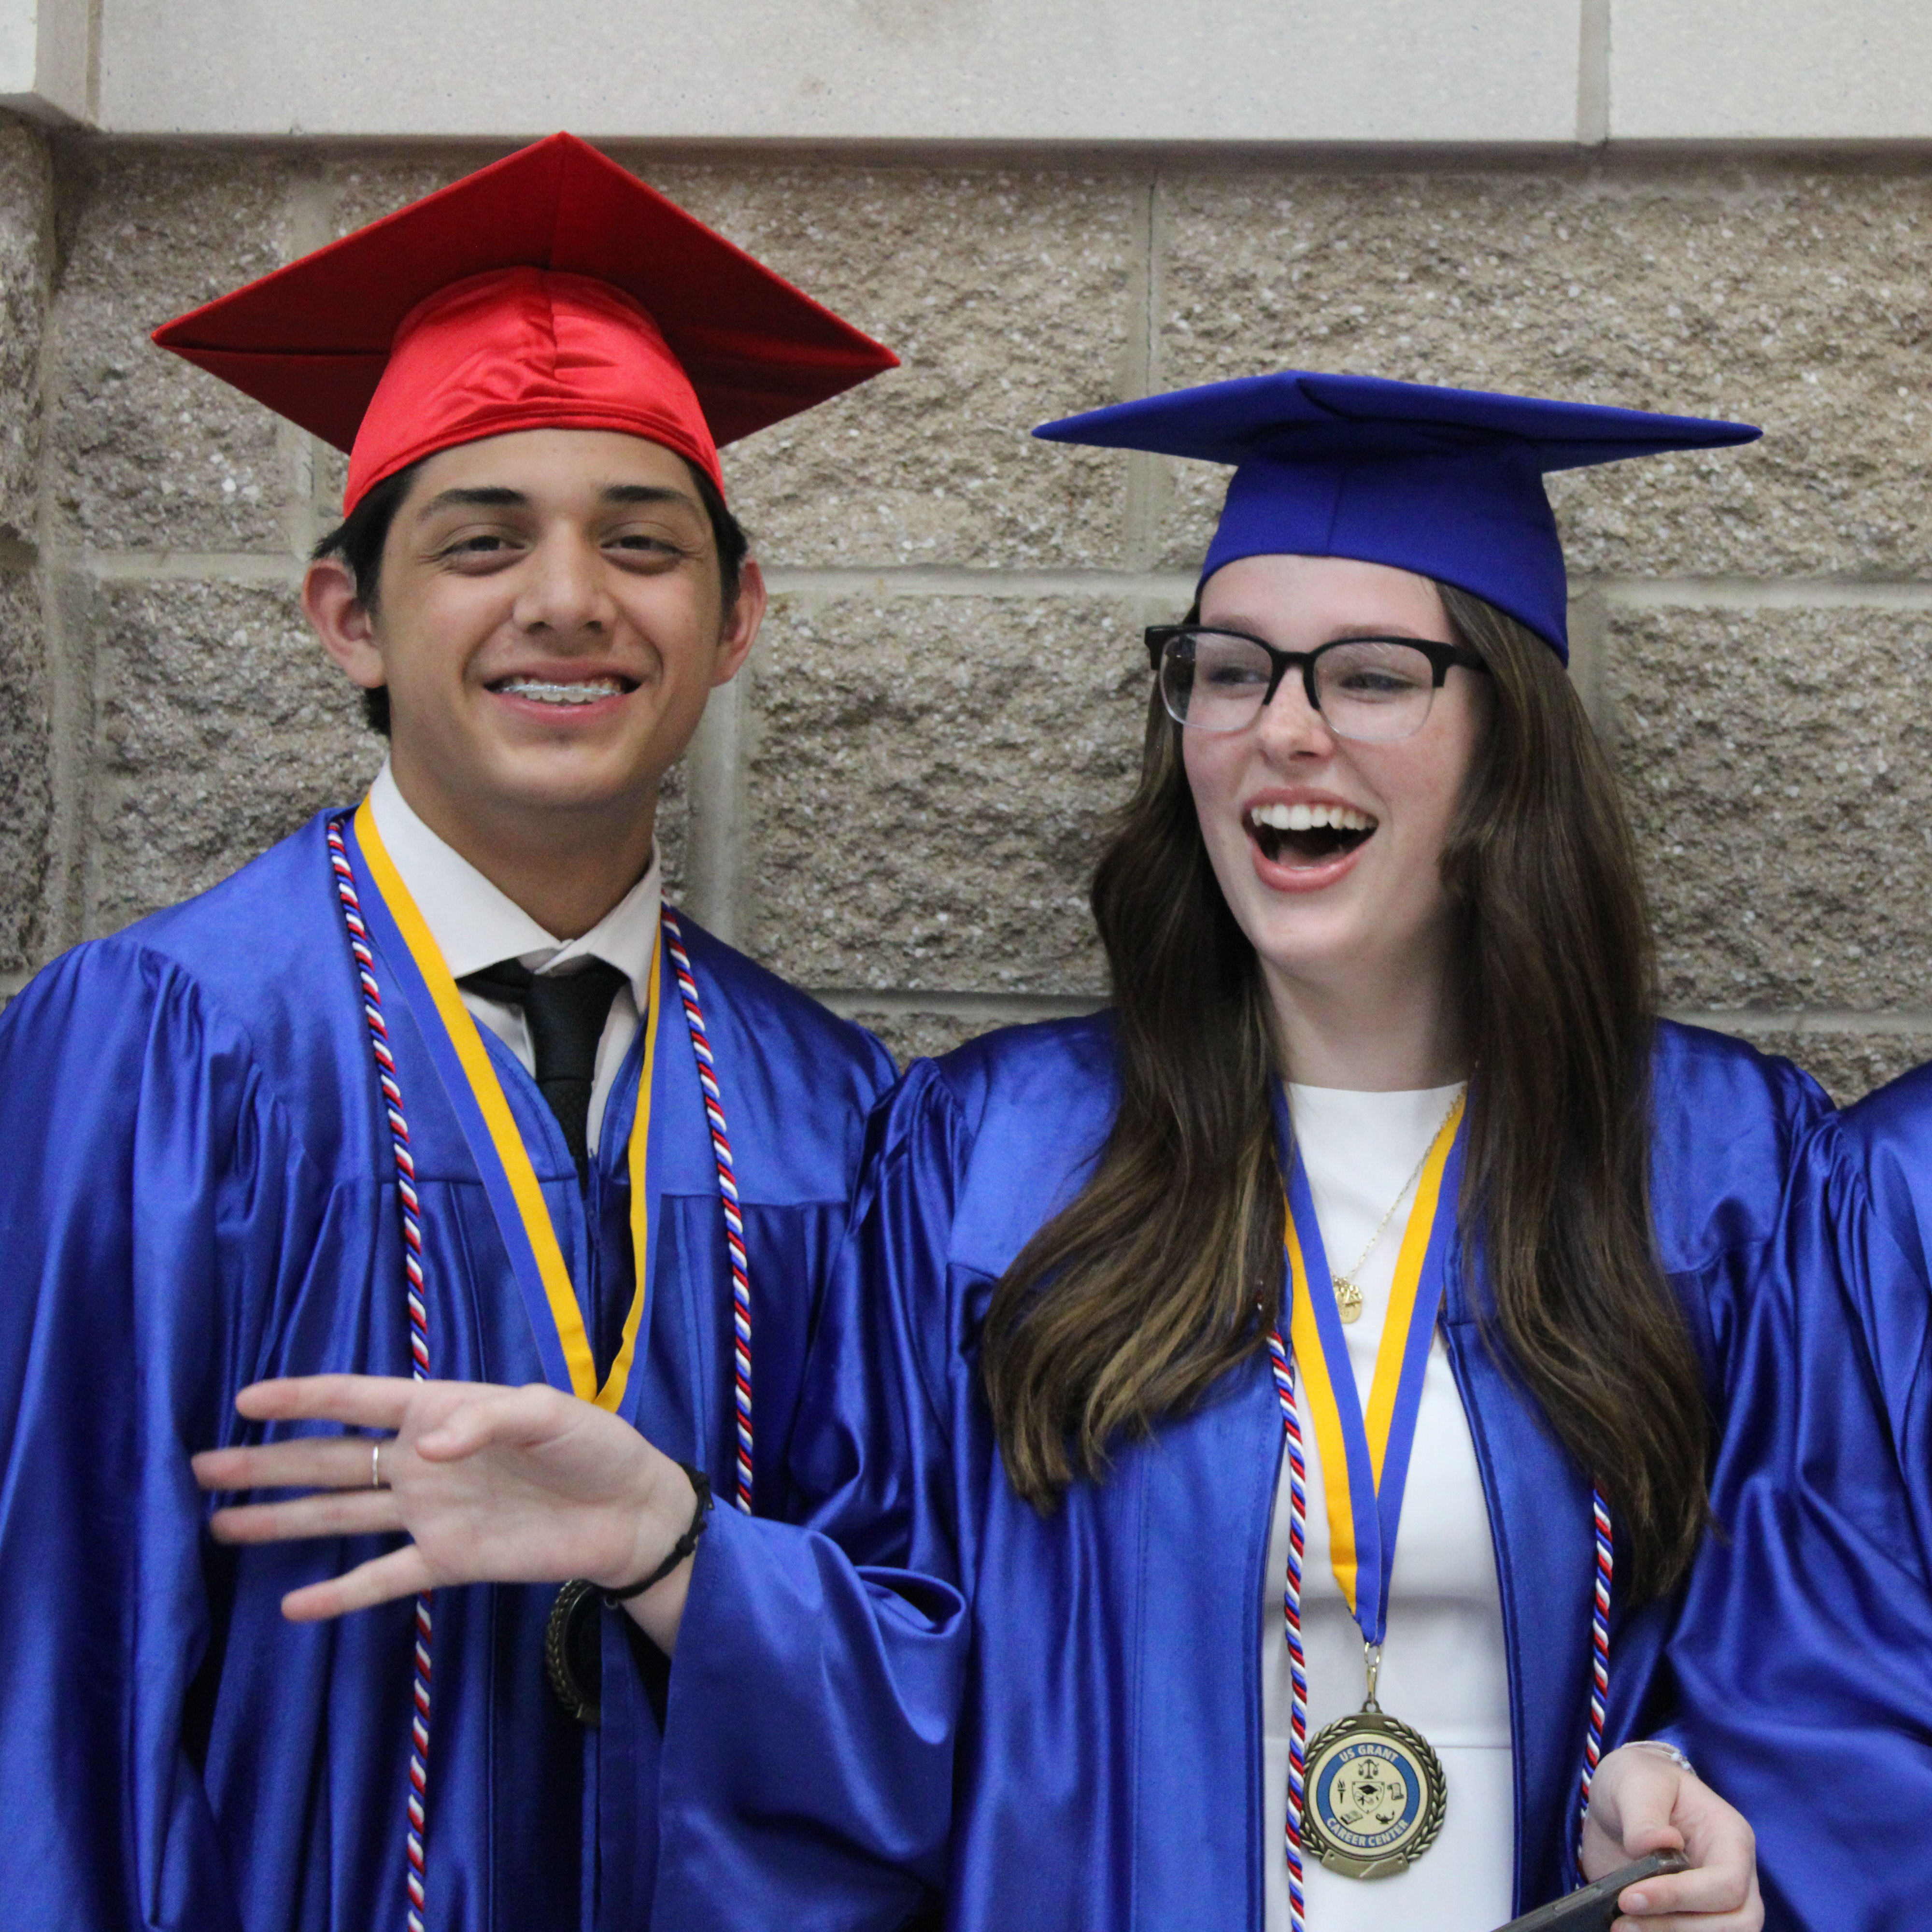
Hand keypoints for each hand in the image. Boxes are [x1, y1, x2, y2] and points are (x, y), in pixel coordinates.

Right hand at [191, 1376, 698, 1651]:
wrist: (630, 1513)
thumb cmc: (594, 1446)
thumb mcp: (551, 1415)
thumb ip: (486, 1419)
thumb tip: (423, 1446)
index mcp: (443, 1410)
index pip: (358, 1400)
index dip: (304, 1397)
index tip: (246, 1398)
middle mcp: (423, 1461)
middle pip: (331, 1460)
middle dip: (268, 1462)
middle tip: (201, 1465)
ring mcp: (430, 1513)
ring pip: (341, 1516)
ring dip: (283, 1520)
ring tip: (220, 1524)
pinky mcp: (448, 1562)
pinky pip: (383, 1579)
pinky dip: (340, 1594)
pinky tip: (293, 1605)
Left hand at [1582, 1744, 1761, 1928]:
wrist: (1620, 1801)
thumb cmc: (1637, 1781)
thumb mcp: (1635, 1783)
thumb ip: (1645, 1817)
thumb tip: (1662, 1844)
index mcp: (1730, 1837)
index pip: (1727, 1884)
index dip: (1682, 1897)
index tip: (1630, 1897)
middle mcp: (1734, 1875)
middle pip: (1736, 1924)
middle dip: (1679, 1929)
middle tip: (1624, 1921)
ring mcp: (1716, 1902)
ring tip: (1622, 1928)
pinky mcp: (1694, 1917)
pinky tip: (1633, 1930)